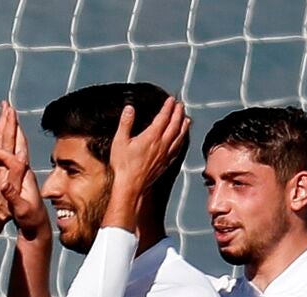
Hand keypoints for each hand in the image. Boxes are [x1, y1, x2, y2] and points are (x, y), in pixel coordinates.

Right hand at [0, 102, 46, 238]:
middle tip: (7, 106)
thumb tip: (4, 184)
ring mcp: (23, 171)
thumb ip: (13, 197)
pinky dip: (10, 140)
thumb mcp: (21, 210)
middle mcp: (25, 169)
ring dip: (12, 128)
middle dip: (11, 124)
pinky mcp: (20, 174)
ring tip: (9, 113)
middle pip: (17, 141)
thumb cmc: (30, 219)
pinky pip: (14, 151)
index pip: (8, 156)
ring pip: (17, 144)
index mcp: (24, 175)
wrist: (37, 225)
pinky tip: (8, 136)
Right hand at [106, 97, 189, 211]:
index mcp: (151, 137)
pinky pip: (178, 148)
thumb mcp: (119, 141)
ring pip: (179, 137)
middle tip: (180, 105)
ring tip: (187, 119)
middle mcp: (161, 144)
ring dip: (184, 126)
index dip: (168, 107)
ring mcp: (165, 154)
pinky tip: (182, 139)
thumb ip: (125, 123)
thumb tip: (129, 109)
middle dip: (178, 113)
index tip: (170, 100)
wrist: (131, 186)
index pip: (163, 118)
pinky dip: (182, 140)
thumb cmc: (124, 166)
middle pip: (174, 125)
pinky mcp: (166, 163)